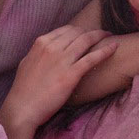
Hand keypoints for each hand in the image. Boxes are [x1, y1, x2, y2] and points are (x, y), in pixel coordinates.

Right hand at [1, 25, 118, 134]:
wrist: (23, 109)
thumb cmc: (23, 90)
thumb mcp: (27, 63)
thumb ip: (39, 53)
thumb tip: (46, 49)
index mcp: (41, 43)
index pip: (65, 30)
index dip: (78, 30)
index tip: (86, 33)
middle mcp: (52, 47)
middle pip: (77, 32)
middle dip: (91, 31)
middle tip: (101, 33)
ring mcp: (62, 60)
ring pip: (86, 40)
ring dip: (100, 35)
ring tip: (109, 35)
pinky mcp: (71, 74)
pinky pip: (92, 58)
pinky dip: (105, 50)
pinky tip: (115, 46)